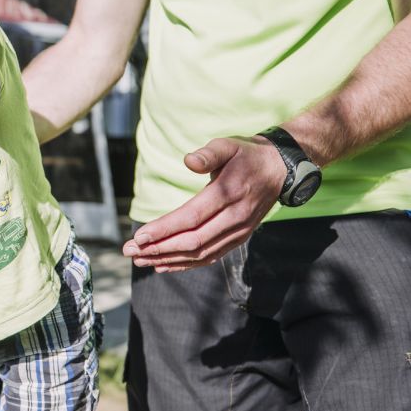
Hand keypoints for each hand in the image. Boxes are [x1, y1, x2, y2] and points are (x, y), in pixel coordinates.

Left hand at [123, 136, 286, 271]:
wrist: (280, 169)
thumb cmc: (246, 155)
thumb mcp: (228, 145)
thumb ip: (208, 154)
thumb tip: (188, 161)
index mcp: (228, 193)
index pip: (192, 217)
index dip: (164, 229)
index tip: (139, 237)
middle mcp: (235, 217)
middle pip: (193, 241)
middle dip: (159, 248)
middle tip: (130, 251)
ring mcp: (239, 231)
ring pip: (201, 253)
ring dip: (168, 259)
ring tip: (140, 261)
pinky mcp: (239, 238)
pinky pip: (211, 256)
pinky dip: (186, 264)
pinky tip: (164, 265)